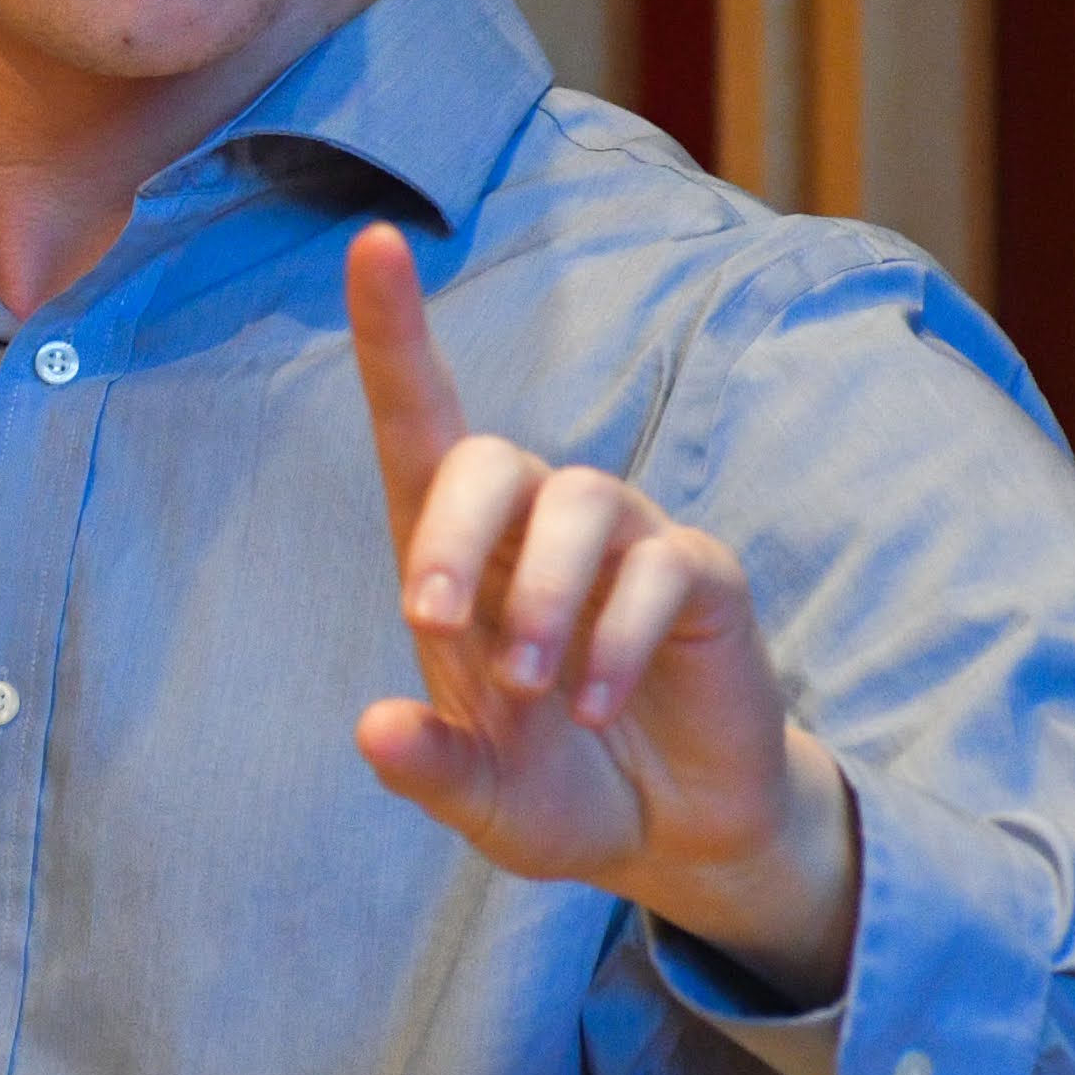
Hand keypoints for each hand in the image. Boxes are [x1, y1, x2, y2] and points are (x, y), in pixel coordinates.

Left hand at [343, 223, 860, 1002]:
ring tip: (529, 691)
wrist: (675, 832)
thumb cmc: (558, 786)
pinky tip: (600, 708)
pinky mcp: (700, 575)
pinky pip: (661, 569)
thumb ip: (427, 767)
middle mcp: (539, 524)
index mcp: (463, 553)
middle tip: (431, 623)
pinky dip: (620, 640)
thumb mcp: (481, 796)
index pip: (421, 420)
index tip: (375, 242)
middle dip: (453, 532)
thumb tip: (373, 730)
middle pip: (490, 456)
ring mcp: (626, 540)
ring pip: (578, 503)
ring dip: (543, 597)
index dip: (395, 332)